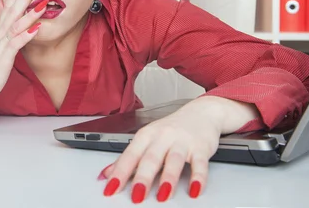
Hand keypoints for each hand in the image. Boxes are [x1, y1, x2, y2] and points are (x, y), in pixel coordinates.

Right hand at [0, 0, 47, 99]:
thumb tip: (2, 2)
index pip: (8, 5)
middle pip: (12, 10)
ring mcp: (1, 45)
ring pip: (15, 25)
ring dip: (29, 13)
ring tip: (41, 2)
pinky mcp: (3, 57)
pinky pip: (16, 45)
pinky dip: (25, 36)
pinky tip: (36, 29)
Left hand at [98, 103, 222, 202]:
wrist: (201, 112)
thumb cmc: (171, 129)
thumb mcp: (147, 139)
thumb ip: (128, 158)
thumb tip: (107, 174)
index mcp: (146, 135)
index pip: (130, 155)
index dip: (119, 172)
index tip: (111, 189)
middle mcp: (162, 137)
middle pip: (150, 158)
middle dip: (142, 177)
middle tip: (136, 196)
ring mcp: (182, 141)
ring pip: (173, 160)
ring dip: (168, 178)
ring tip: (162, 196)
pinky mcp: (200, 147)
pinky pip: (199, 163)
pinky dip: (198, 178)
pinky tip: (194, 190)